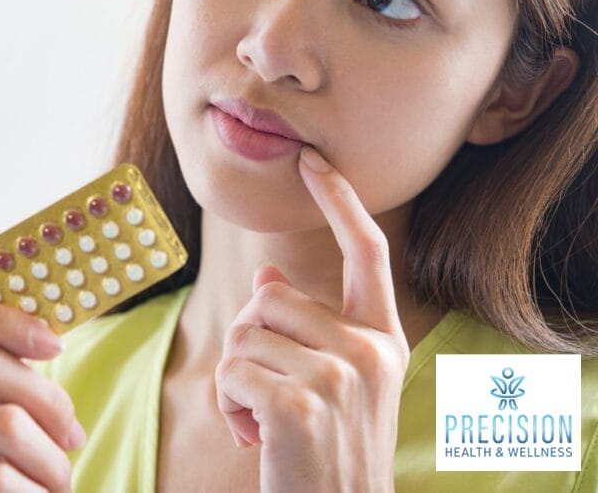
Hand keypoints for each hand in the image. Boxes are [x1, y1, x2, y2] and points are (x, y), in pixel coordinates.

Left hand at [214, 145, 410, 492]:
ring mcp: (339, 377)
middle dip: (250, 342)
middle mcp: (370, 351)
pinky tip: (256, 436)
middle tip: (269, 393)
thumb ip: (308, 328)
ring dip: (237, 378)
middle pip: (271, 300)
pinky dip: (228, 404)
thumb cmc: (327, 450)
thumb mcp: (332, 384)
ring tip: (265, 419)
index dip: (339, 201)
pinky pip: (231, 371)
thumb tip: (269, 280)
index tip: (313, 161)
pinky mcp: (299, 403)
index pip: (367, 252)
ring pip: (244, 334)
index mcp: (383, 339)